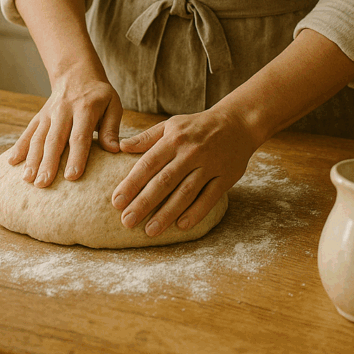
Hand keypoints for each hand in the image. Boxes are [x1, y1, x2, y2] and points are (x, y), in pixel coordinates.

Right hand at [8, 64, 122, 186]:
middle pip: (55, 139)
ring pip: (39, 137)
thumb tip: (114, 150)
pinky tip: (12, 162)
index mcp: (85, 108)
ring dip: (32, 158)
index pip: (79, 135)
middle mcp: (64, 110)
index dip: (76, 156)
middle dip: (48, 163)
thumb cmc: (99, 95)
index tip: (72, 176)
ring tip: (28, 179)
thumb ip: (112, 127)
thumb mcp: (113, 104)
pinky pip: (28, 131)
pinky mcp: (40, 116)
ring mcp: (49, 113)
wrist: (76, 73)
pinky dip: (19, 146)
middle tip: (43, 184)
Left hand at [111, 106, 256, 237]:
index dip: (132, 183)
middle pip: (164, 181)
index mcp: (174, 139)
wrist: (237, 123)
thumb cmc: (197, 125)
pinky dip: (196, 212)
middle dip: (144, 203)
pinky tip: (181, 226)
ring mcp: (209, 165)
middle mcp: (190, 152)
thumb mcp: (171, 125)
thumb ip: (147, 138)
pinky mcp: (225, 177)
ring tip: (150, 231)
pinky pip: (209, 198)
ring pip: (185, 193)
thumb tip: (121, 146)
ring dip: (167, 213)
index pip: (148, 163)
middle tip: (126, 221)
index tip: (116, 201)